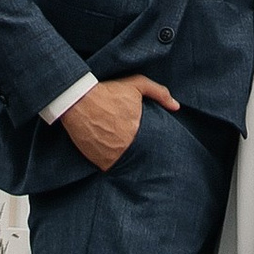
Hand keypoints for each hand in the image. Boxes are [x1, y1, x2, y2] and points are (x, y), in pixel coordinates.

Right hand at [63, 74, 177, 170]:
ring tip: (122, 149)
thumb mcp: (136, 85)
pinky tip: (110, 153)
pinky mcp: (99, 162)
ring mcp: (112, 156)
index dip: (154, 144)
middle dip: (140, 152)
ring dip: (126, 159)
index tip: (151, 141)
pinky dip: (112, 163)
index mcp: (138, 129)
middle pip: (142, 156)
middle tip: (135, 145)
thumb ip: (159, 93)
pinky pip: (110, 168)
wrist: (77, 100)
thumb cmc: (108, 91)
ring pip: (127, 164)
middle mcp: (127, 146)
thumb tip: (177, 106)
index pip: (155, 145)